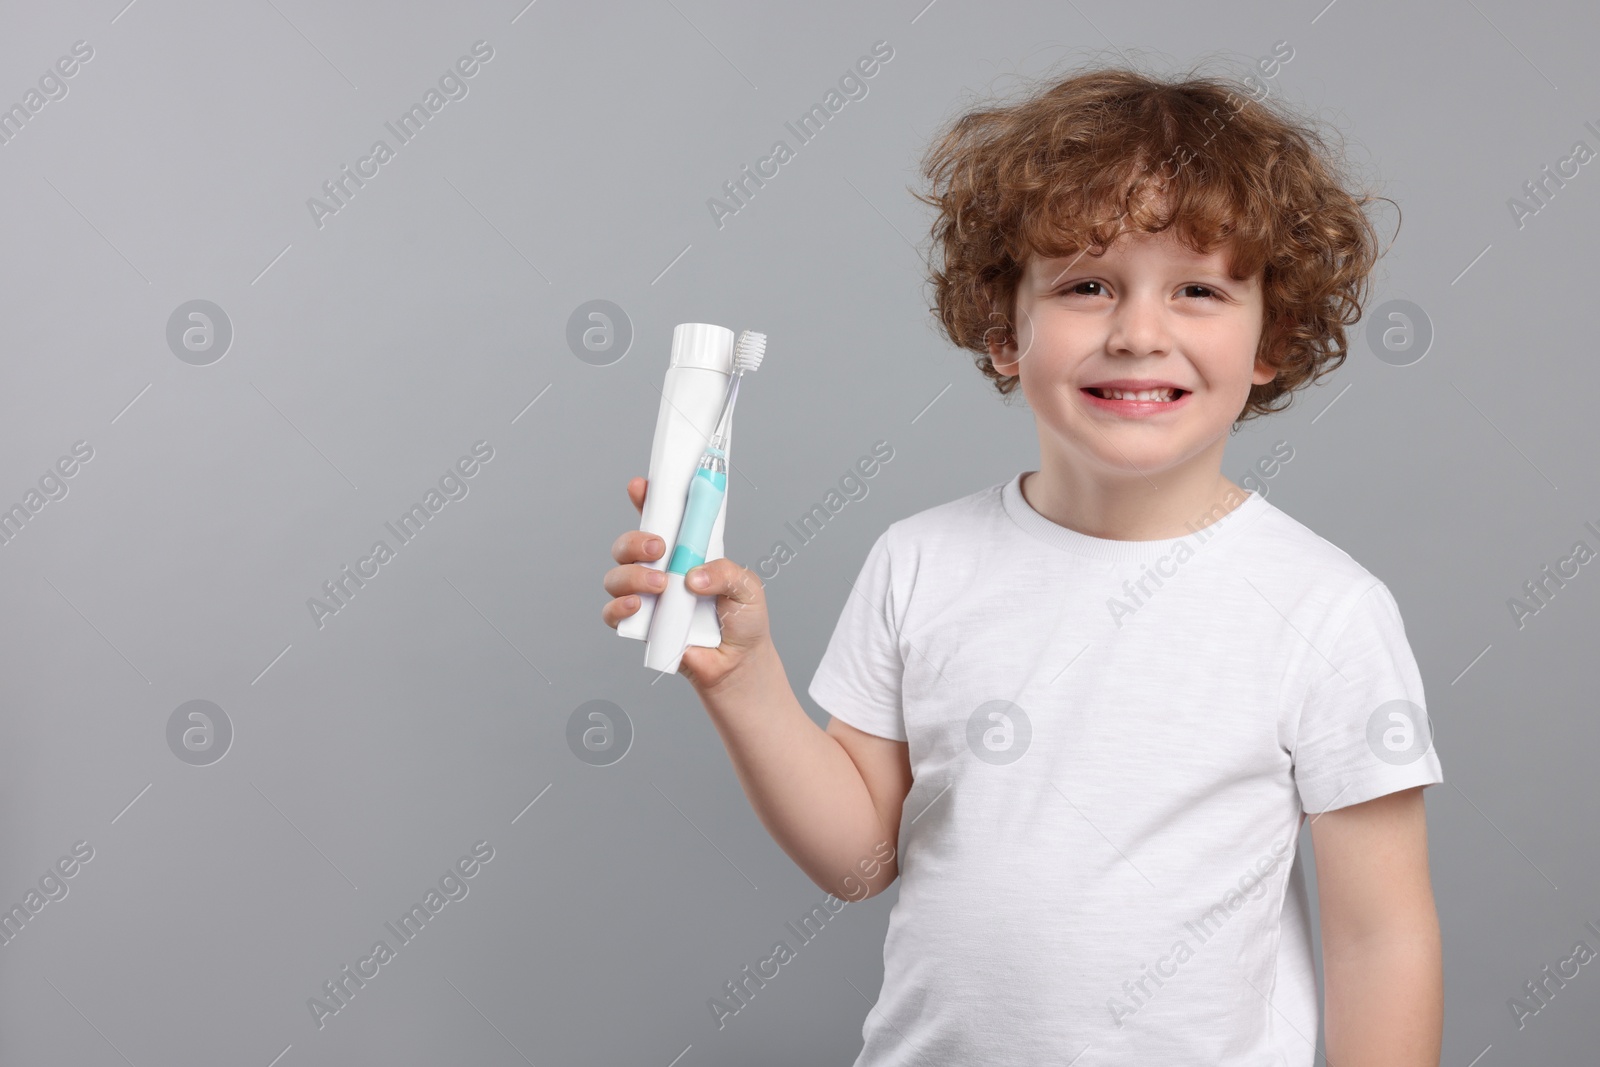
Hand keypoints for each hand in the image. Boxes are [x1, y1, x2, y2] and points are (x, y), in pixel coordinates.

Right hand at [602, 476, 773, 692]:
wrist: (739, 663)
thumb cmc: (743, 620)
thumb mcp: (746, 586)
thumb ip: (724, 571)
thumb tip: (690, 576)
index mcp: (684, 551)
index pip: (659, 519)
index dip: (646, 499)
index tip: (641, 486)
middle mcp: (660, 570)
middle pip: (627, 545)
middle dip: (635, 541)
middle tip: (659, 549)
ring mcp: (647, 598)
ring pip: (616, 576)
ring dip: (633, 576)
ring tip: (661, 586)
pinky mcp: (639, 627)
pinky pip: (612, 613)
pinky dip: (619, 606)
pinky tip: (638, 606)